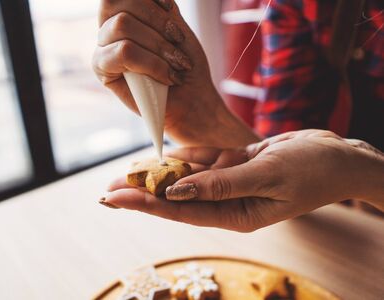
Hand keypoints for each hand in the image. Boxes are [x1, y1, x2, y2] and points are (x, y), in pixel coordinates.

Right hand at [93, 0, 257, 146]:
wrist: (191, 99)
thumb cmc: (184, 65)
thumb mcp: (175, 26)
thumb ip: (159, 7)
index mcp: (126, 11)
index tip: (170, 10)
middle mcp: (109, 26)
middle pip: (119, 2)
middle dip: (157, 20)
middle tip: (178, 41)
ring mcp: (103, 46)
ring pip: (122, 25)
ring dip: (158, 45)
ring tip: (177, 64)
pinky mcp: (101, 68)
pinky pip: (123, 52)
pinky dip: (152, 63)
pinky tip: (166, 77)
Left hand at [102, 130, 383, 231]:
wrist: (338, 156)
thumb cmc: (311, 168)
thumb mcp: (266, 175)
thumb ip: (220, 184)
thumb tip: (176, 192)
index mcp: (236, 214)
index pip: (180, 211)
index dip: (145, 204)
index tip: (115, 198)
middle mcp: (228, 202)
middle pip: (176, 198)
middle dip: (141, 192)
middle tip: (107, 190)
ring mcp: (230, 183)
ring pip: (185, 178)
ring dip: (157, 174)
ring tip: (125, 172)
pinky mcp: (234, 166)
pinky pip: (203, 161)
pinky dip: (183, 158)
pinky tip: (160, 158)